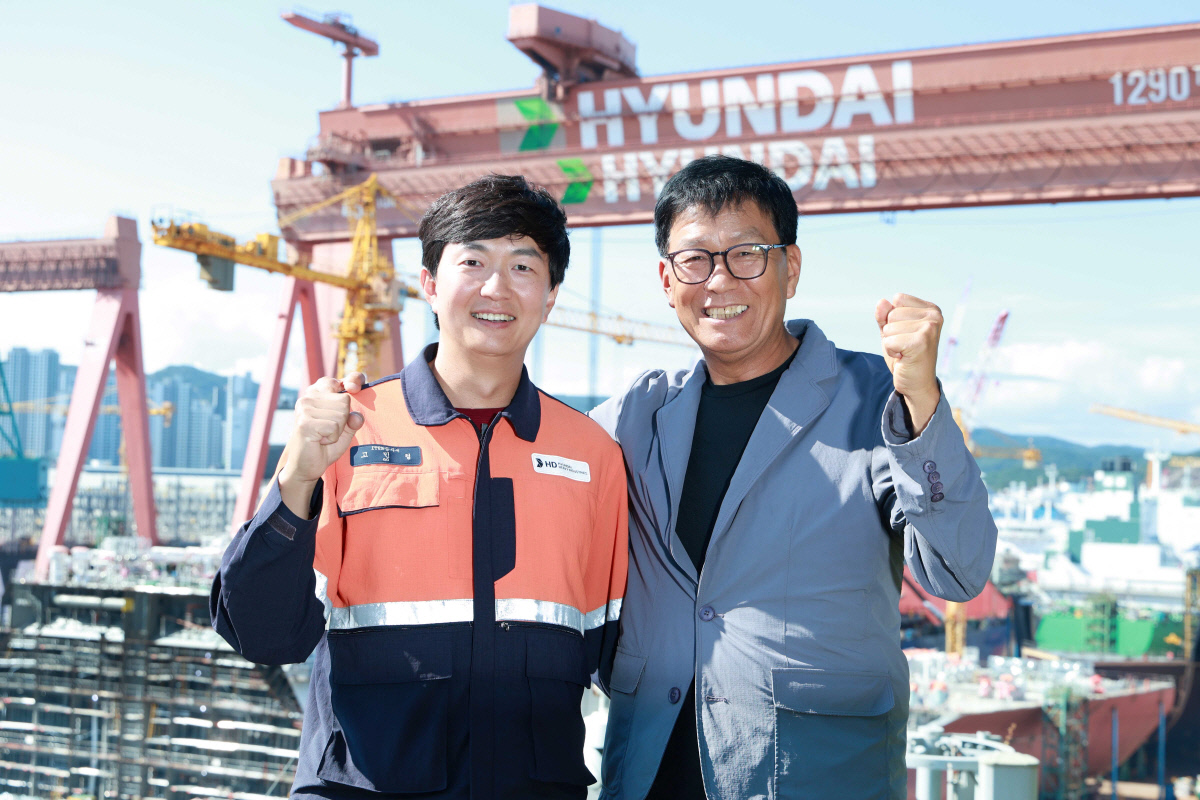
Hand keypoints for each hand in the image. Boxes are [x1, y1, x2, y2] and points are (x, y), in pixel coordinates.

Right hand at [276, 372, 368, 515]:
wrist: (307, 466)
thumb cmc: (325, 444)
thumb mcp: (345, 429)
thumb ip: (353, 419)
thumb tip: (357, 416)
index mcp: (318, 393)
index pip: (338, 380)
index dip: (352, 380)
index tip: (354, 388)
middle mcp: (309, 396)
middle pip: (345, 400)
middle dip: (343, 420)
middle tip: (328, 430)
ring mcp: (304, 407)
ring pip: (341, 414)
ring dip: (337, 431)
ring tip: (323, 436)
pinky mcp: (304, 421)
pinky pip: (334, 426)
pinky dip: (332, 438)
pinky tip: (319, 440)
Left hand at [875, 294, 941, 434]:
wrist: (917, 384)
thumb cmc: (905, 356)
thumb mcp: (892, 332)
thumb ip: (885, 315)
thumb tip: (881, 302)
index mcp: (931, 309)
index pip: (898, 299)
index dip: (893, 318)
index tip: (905, 334)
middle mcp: (934, 316)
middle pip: (891, 314)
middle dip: (891, 332)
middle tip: (905, 346)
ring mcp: (929, 328)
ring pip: (889, 328)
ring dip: (891, 343)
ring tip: (905, 352)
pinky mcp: (921, 342)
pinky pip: (888, 341)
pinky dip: (891, 352)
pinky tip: (904, 358)